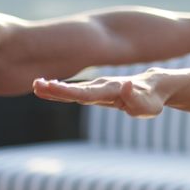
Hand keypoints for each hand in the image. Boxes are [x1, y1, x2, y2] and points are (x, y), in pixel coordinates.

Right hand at [33, 73, 162, 116]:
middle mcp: (101, 86)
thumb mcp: (148, 104)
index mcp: (111, 91)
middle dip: (56, 89)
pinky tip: (46, 87)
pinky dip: (61, 89)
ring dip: (54, 88)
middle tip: (36, 85)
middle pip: (76, 90)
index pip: (86, 94)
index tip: (51, 86)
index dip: (68, 91)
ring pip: (73, 89)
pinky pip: (76, 90)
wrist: (154, 86)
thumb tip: (125, 86)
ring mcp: (97, 88)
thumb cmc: (151, 100)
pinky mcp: (96, 91)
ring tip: (35, 85)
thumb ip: (135, 97)